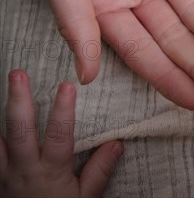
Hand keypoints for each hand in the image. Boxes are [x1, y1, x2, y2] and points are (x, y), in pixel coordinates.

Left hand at [0, 70, 121, 196]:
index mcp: (51, 171)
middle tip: (18, 74)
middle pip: (19, 131)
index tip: (68, 85)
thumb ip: (99, 170)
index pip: (59, 136)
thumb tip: (117, 142)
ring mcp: (6, 173)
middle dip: (18, 100)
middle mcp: (25, 169)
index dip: (63, 110)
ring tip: (3, 87)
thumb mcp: (85, 197)